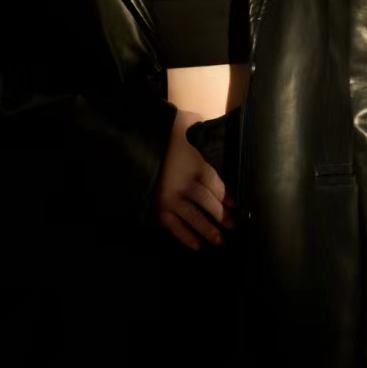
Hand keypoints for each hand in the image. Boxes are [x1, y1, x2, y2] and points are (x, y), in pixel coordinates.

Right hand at [154, 107, 235, 249]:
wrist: (130, 139)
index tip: (236, 208)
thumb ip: (198, 126)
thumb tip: (206, 125)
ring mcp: (172, 198)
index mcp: (197, 166)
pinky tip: (197, 246)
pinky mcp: (158, 207)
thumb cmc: (161, 129)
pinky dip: (186, 237)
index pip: (219, 187)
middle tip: (233, 228)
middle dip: (223, 218)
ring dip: (209, 232)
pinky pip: (174, 227)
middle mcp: (188, 185)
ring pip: (195, 219)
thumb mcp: (184, 121)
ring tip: (219, 242)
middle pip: (210, 205)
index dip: (228, 199)